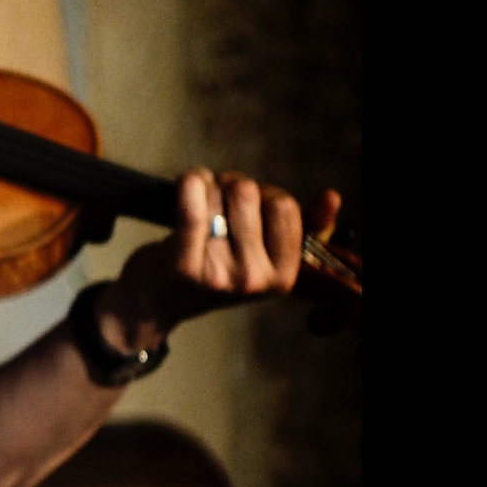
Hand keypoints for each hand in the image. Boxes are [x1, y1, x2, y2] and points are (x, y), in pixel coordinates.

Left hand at [100, 169, 342, 346]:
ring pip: (221, 191)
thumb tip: (333, 196)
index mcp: (283, 277)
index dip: (264, 194)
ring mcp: (221, 275)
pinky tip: (186, 184)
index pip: (285, 206)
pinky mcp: (184, 266)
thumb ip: (302, 226)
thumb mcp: (263, 256)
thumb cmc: (212, 269)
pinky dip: (189, 183)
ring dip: (207, 185)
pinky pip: (192, 204)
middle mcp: (255, 280)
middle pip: (250, 192)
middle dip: (231, 185)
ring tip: (197, 205)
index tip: (248, 208)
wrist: (153, 304)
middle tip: (216, 205)